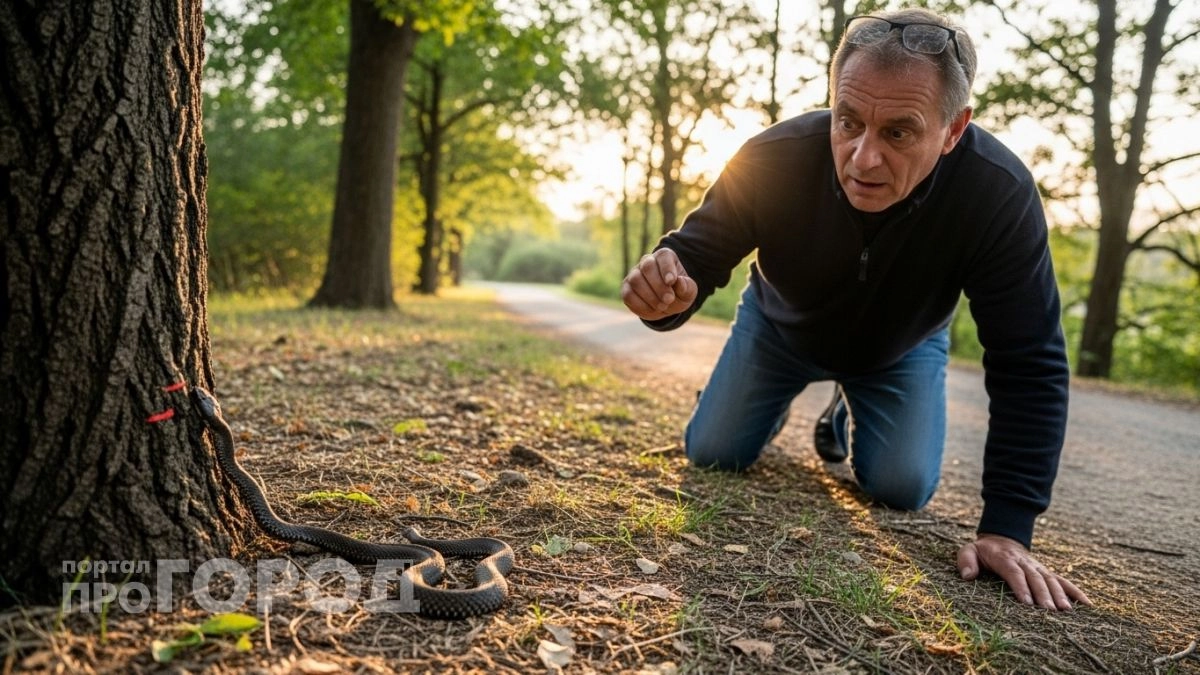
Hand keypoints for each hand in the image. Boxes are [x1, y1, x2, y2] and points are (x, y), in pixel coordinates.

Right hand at [621, 249, 698, 320]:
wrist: (667, 304)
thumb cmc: (679, 293)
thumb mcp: (689, 292)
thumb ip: (687, 287)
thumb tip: (679, 282)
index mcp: (665, 257)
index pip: (663, 256)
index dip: (666, 268)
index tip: (671, 281)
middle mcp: (647, 261)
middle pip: (647, 267)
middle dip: (658, 285)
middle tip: (669, 299)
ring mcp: (634, 274)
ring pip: (636, 280)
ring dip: (650, 296)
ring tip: (662, 306)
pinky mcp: (626, 288)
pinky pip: (628, 294)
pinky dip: (641, 305)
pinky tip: (652, 310)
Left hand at [958, 534, 1090, 609]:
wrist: (1002, 539)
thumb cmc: (983, 551)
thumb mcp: (968, 550)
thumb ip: (965, 560)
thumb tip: (967, 575)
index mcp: (1005, 558)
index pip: (1014, 573)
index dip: (1020, 586)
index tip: (1026, 602)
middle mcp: (1025, 563)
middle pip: (1035, 578)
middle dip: (1043, 595)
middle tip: (1050, 612)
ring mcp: (1038, 568)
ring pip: (1051, 580)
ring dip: (1060, 595)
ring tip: (1066, 611)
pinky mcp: (1046, 572)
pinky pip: (1063, 581)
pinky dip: (1075, 591)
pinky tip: (1087, 604)